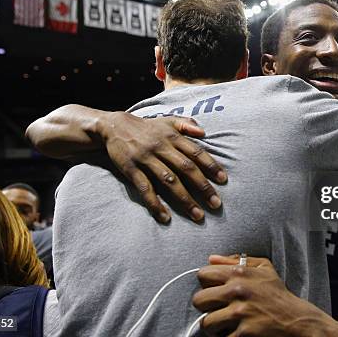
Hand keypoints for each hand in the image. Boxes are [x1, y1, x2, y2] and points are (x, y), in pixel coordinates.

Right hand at [97, 112, 226, 222]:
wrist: (114, 126)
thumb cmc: (147, 127)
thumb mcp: (167, 120)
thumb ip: (186, 124)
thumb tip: (204, 131)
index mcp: (172, 137)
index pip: (196, 152)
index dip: (210, 166)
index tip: (223, 180)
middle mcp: (161, 147)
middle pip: (186, 168)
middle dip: (202, 187)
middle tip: (216, 204)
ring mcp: (145, 159)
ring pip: (168, 181)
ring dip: (184, 199)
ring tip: (197, 215)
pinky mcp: (131, 170)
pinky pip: (145, 189)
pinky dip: (155, 203)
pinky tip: (165, 217)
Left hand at [193, 255, 337, 336]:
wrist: (296, 320)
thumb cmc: (278, 294)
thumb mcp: (263, 268)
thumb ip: (236, 261)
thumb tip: (212, 258)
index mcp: (239, 273)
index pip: (203, 274)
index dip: (207, 283)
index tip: (215, 290)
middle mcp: (237, 291)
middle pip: (198, 299)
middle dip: (207, 306)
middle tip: (218, 309)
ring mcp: (239, 313)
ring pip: (206, 322)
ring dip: (215, 325)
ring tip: (226, 323)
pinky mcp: (243, 333)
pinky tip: (237, 332)